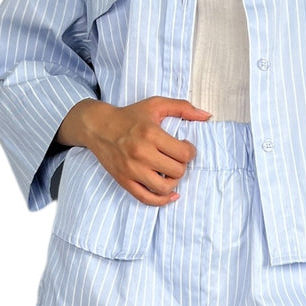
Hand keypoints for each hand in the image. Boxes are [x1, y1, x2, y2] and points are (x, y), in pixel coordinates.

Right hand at [56, 96, 211, 205]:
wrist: (98, 127)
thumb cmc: (130, 116)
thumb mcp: (156, 105)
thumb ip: (183, 108)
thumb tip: (207, 116)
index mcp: (150, 134)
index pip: (184, 153)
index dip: (190, 151)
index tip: (184, 147)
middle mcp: (141, 153)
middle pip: (177, 171)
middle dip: (181, 165)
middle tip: (176, 158)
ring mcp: (132, 170)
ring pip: (165, 188)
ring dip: (173, 182)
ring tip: (170, 173)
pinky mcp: (124, 181)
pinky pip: (147, 199)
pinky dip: (162, 200)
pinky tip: (170, 194)